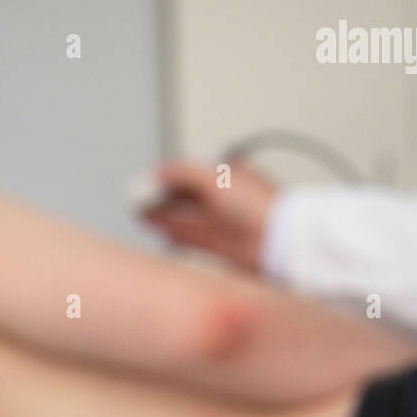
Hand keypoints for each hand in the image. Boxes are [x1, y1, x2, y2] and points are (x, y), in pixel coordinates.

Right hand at [142, 159, 276, 270]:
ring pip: (186, 217)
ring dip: (163, 216)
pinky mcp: (221, 245)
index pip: (190, 174)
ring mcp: (223, 223)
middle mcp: (226, 198)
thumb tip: (157, 171)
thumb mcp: (215, 177)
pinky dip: (173, 233)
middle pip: (185, 197)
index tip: (145, 182)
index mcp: (229, 175)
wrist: (278, 239)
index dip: (166, 177)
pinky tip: (158, 230)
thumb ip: (183, 173)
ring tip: (140, 214)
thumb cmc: (259, 205)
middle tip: (137, 200)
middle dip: (161, 197)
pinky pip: (191, 237)